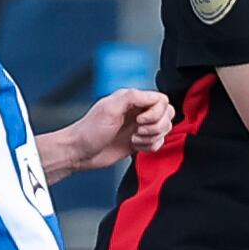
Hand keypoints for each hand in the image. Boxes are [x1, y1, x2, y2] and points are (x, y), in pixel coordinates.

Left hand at [58, 86, 172, 172]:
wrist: (80, 153)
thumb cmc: (89, 131)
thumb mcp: (109, 109)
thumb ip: (132, 97)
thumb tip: (152, 96)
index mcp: (132, 99)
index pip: (162, 100)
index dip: (156, 112)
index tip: (140, 120)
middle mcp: (138, 111)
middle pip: (167, 114)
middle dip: (156, 126)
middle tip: (138, 131)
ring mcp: (140, 127)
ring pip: (165, 129)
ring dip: (152, 137)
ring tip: (135, 139)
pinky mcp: (140, 142)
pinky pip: (158, 143)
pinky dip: (150, 147)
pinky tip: (135, 146)